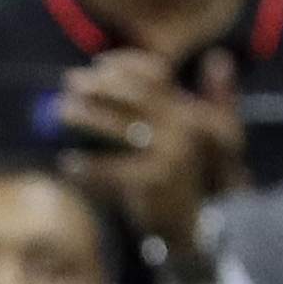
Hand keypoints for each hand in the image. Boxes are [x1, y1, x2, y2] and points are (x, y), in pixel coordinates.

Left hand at [60, 49, 245, 270]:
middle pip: (133, 94)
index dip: (125, 64)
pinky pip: (109, 170)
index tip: (99, 63)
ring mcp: (168, 155)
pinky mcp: (151, 182)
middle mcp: (184, 128)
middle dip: (99, 83)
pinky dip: (86, 166)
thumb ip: (220, 96)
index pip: (157, 75)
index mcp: (193, 112)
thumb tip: (218, 57)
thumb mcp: (221, 134)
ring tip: (61, 110)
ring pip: (117, 126)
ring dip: (85, 114)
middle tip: (70, 81)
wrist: (206, 226)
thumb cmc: (204, 176)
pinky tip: (68, 162)